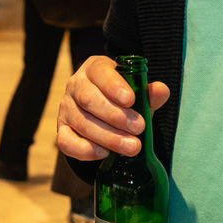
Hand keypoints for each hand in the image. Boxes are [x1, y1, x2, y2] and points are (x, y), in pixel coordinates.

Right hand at [55, 54, 171, 161]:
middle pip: (89, 99)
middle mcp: (76, 85)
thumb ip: (149, 92)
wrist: (105, 114)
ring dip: (108, 137)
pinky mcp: (61, 130)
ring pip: (81, 122)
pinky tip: (104, 153)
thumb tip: (161, 91)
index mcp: (94, 68)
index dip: (114, 86)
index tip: (131, 100)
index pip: (99, 72)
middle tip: (139, 127)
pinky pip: (66, 142)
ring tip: (132, 147)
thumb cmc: (123, 100)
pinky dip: (85, 150)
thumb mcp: (138, 93)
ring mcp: (65, 108)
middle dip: (116, 116)